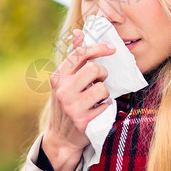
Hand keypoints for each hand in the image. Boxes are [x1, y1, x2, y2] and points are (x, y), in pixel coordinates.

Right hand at [42, 29, 114, 170]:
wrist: (60, 137)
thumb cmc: (66, 103)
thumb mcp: (64, 80)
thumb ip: (74, 58)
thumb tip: (78, 32)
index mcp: (58, 77)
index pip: (80, 54)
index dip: (98, 48)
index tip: (112, 48)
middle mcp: (63, 90)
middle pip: (94, 69)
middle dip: (102, 73)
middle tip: (99, 80)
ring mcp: (72, 107)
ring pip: (102, 88)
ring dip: (104, 92)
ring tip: (97, 98)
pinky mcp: (83, 121)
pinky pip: (106, 106)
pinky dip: (106, 107)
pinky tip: (97, 111)